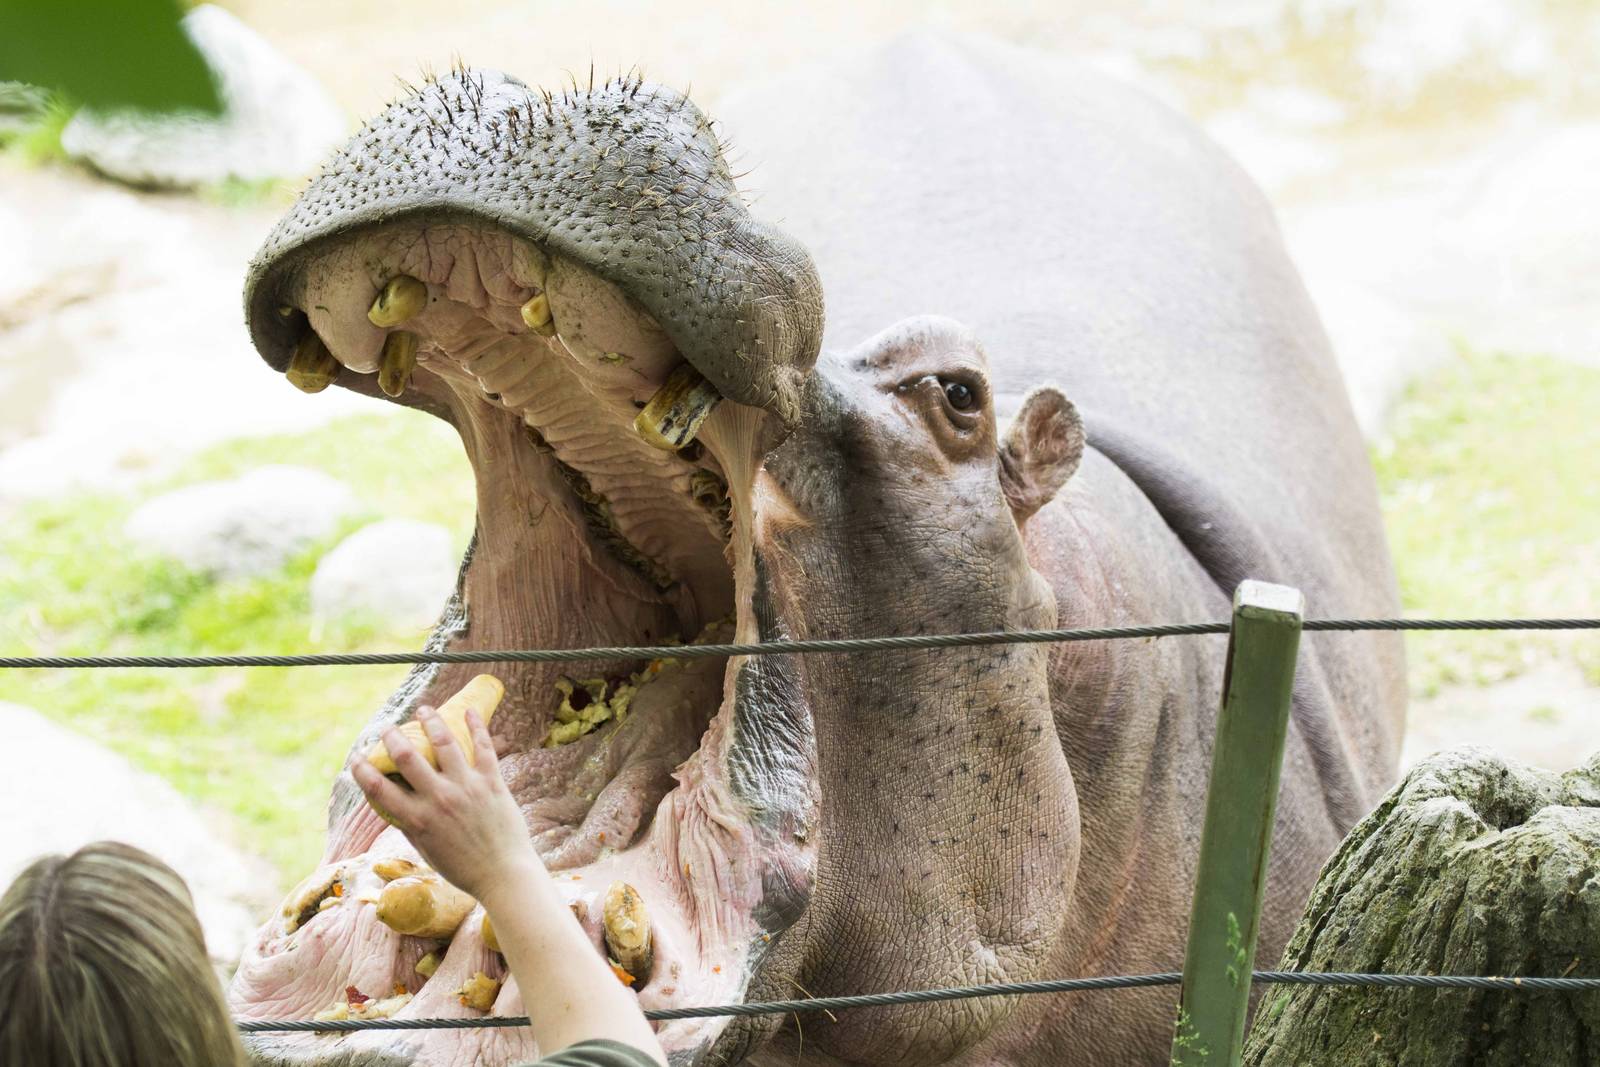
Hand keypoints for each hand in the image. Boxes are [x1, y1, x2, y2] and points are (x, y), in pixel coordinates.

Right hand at [351, 706, 535, 900]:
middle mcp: (439, 799)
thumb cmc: (463, 868)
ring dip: (431, 721)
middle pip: (408, 757)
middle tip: (388, 728)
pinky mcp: (492, 782)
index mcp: (418, 820)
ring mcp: (466, 788)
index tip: (356, 759)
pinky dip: (476, 726)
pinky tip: (468, 711)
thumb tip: (395, 807)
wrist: (503, 875)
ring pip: (444, 743)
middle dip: (393, 737)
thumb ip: (411, 826)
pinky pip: (483, 747)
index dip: (362, 771)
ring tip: (424, 710)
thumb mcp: (427, 850)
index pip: (379, 790)